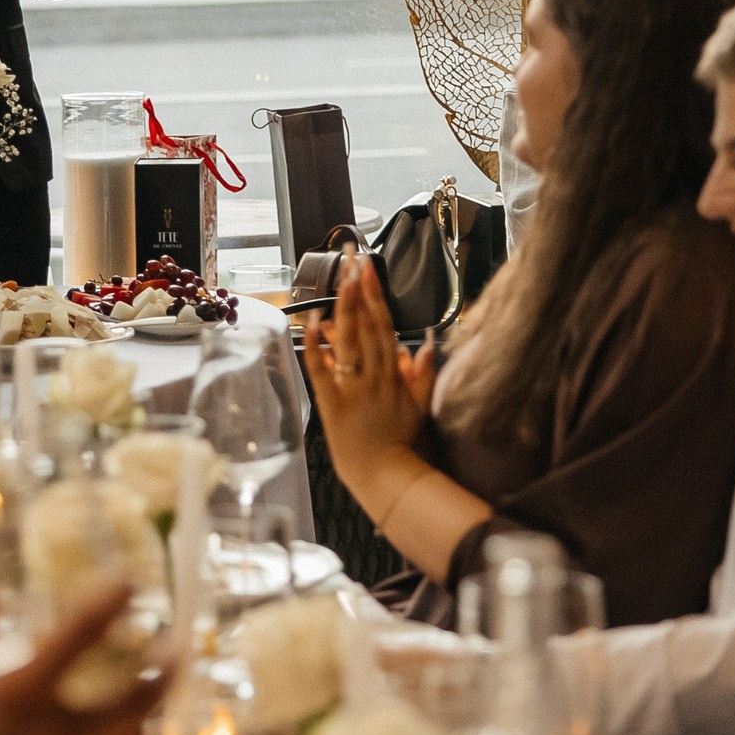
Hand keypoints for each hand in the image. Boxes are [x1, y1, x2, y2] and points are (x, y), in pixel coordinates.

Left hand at [299, 251, 434, 496]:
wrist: (384, 475)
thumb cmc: (400, 441)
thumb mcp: (420, 406)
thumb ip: (423, 374)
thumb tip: (423, 345)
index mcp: (392, 374)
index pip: (384, 325)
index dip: (376, 295)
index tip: (369, 269)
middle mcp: (373, 375)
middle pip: (365, 325)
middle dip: (359, 289)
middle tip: (351, 259)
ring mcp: (352, 388)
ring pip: (349, 341)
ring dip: (344, 307)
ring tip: (340, 278)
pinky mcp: (331, 403)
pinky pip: (320, 371)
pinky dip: (315, 348)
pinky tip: (311, 324)